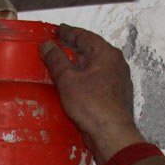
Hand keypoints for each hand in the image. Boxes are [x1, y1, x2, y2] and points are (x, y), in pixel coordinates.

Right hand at [40, 24, 147, 164]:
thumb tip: (47, 46)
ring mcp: (117, 81)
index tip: (59, 29)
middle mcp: (116, 65)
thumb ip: (56, 60)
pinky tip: (75, 85)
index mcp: (107, 54)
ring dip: (79, 65)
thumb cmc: (93, 106)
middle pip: (91, 51)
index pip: (85, 36)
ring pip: (95, 67)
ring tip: (64, 64)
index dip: (69, 32)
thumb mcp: (68, 79)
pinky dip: (84, 79)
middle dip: (74, 48)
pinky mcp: (115, 96)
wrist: (112, 134)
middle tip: (60, 45)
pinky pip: (97, 81)